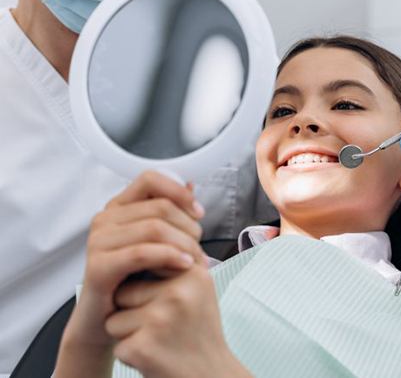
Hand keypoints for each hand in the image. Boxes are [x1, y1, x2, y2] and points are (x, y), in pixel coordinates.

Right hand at [60, 171, 206, 352]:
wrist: (107, 321)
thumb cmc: (134, 279)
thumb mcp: (156, 241)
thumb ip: (171, 212)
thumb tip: (191, 184)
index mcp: (118, 207)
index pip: (150, 179)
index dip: (179, 192)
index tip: (199, 212)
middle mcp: (105, 219)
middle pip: (159, 206)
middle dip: (189, 226)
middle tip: (200, 247)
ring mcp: (98, 241)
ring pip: (154, 228)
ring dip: (184, 243)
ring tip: (197, 260)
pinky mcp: (98, 266)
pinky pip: (142, 253)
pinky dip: (169, 256)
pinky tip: (185, 265)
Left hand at [105, 266, 250, 377]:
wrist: (210, 374)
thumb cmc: (199, 328)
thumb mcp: (199, 286)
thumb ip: (179, 258)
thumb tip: (149, 231)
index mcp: (192, 273)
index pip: (146, 260)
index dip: (144, 280)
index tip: (157, 296)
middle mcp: (179, 293)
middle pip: (126, 289)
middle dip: (134, 306)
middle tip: (161, 321)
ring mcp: (160, 320)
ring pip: (115, 316)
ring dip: (129, 330)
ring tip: (157, 337)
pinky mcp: (144, 348)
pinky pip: (116, 341)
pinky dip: (129, 351)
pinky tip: (153, 354)